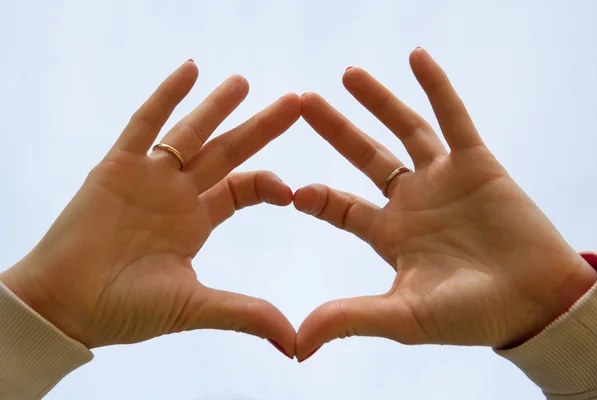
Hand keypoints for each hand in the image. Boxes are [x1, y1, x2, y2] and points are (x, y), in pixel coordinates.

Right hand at [0, 60, 298, 356]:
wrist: (66, 306)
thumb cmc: (125, 310)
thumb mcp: (195, 306)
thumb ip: (244, 314)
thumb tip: (294, 343)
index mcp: (197, 221)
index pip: (242, 188)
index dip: (267, 182)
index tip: (290, 190)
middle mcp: (178, 194)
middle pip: (227, 152)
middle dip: (261, 127)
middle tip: (295, 102)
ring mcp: (149, 177)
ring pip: (190, 132)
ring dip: (217, 105)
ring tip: (244, 81)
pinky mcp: (117, 166)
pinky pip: (144, 124)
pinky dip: (166, 96)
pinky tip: (190, 69)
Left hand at [293, 48, 596, 360]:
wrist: (535, 304)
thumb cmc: (471, 316)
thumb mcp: (403, 317)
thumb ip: (350, 320)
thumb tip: (297, 345)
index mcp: (390, 234)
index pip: (341, 207)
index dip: (316, 196)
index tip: (290, 187)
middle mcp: (412, 201)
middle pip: (363, 156)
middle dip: (334, 129)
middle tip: (301, 102)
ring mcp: (443, 179)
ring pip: (403, 129)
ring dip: (376, 100)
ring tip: (346, 74)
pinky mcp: (477, 163)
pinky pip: (452, 117)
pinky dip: (436, 88)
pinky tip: (417, 57)